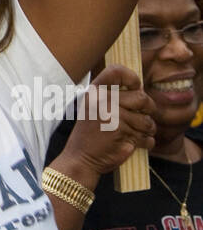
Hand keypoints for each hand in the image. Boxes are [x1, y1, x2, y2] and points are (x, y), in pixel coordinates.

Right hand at [56, 64, 155, 188]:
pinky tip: (135, 143)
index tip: (136, 87)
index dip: (131, 77)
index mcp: (95, 92)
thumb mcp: (93, 108)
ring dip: (148, 129)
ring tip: (137, 133)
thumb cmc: (91, 133)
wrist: (81, 158)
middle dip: (148, 109)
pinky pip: (146, 136)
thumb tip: (141, 90)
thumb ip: (112, 96)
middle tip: (143, 117)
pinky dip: (145, 142)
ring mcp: (113, 116)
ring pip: (147, 120)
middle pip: (141, 98)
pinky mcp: (122, 133)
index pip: (116, 71)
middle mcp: (103, 101)